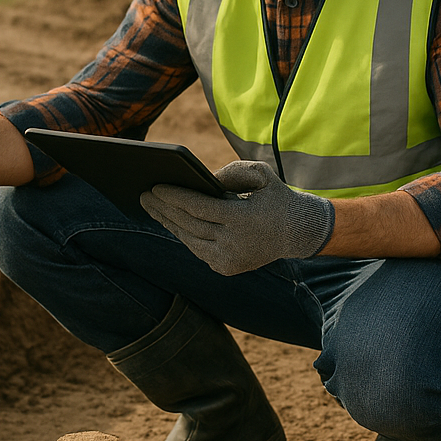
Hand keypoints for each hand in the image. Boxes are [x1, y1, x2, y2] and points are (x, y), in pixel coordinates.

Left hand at [141, 160, 334, 275]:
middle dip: (164, 209)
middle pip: (189, 224)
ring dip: (168, 223)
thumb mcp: (261, 174)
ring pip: (190, 239)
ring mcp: (229, 259)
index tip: (155, 186)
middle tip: (143, 195)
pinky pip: (197, 249)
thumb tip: (201, 179)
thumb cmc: (275, 197)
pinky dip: (182, 234)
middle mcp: (234, 243)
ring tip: (150, 207)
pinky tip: (169, 221)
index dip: (175, 197)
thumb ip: (231, 172)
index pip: (199, 208)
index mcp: (243, 219)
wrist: (297, 232)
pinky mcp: (226, 268)